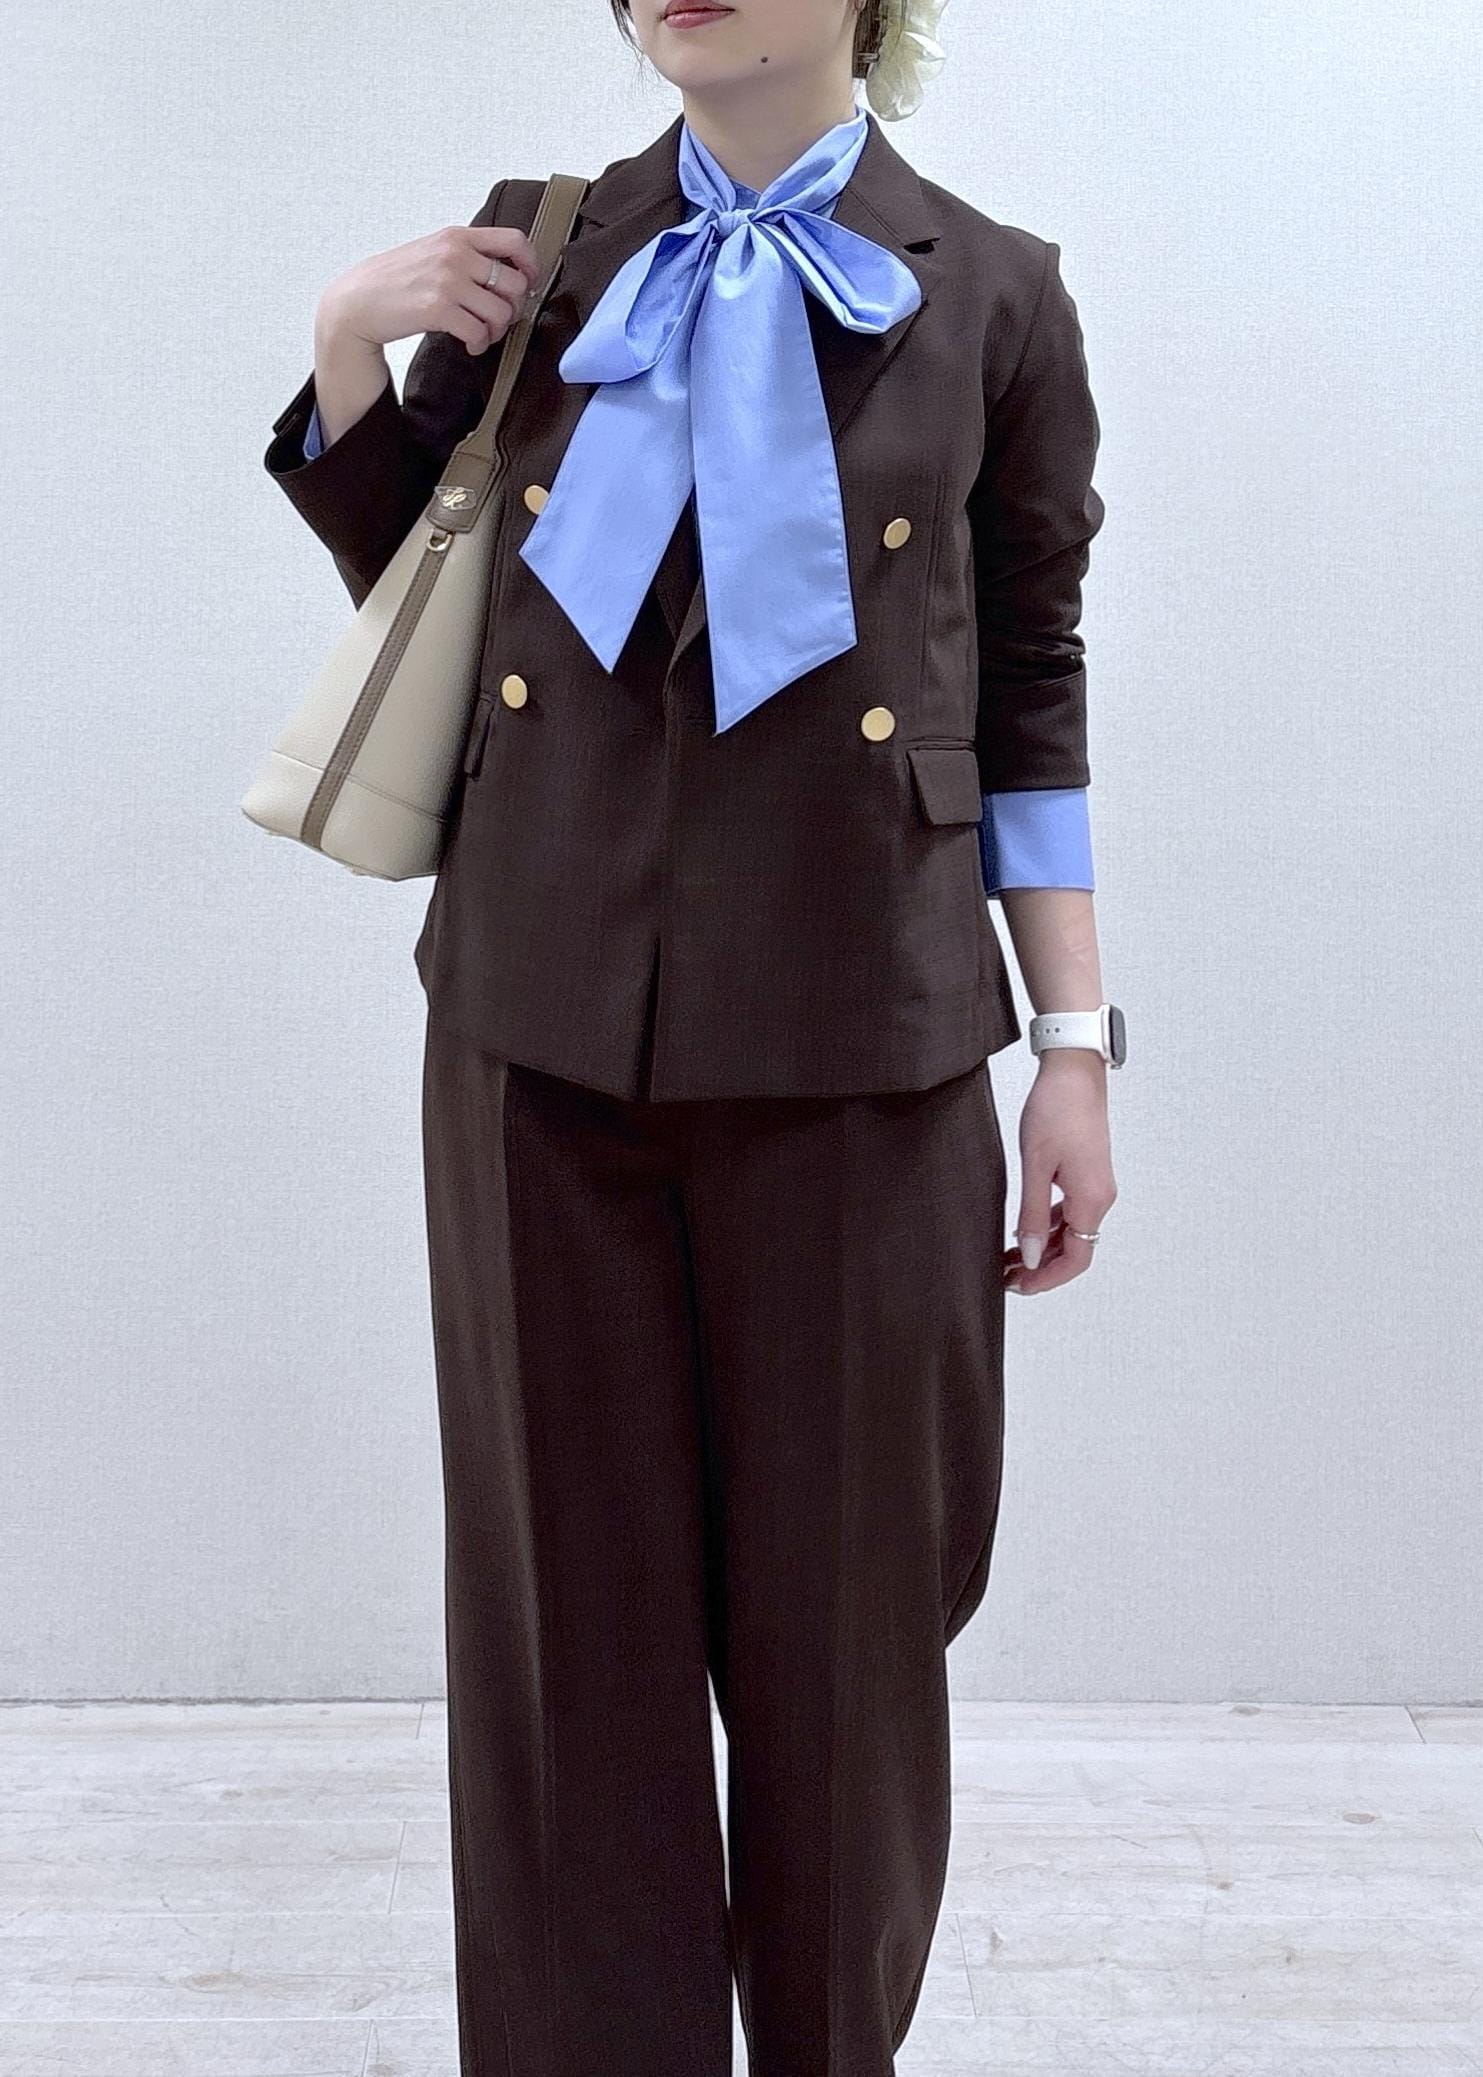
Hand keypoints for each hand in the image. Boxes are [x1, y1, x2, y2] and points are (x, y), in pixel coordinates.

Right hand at [317, 220, 542, 359]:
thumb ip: (466, 255)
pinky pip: (479, 332)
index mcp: (457, 237)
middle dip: (514, 309)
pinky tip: (469, 344)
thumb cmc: (396, 280)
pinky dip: (479, 344)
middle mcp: (455, 254)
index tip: (529, 283)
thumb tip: (506, 274)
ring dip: (497, 331)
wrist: (358, 301)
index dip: (531, 265)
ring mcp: (447, 281)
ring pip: (501, 312)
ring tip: (482, 335)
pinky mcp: (438, 309)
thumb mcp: (433, 252)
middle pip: (515, 284)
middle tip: (499, 320)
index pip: (515, 241)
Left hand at [1005, 1050, 1116, 1294]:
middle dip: (1042, 1267)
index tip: (1018, 1286)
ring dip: (1043, 1248)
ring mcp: (1096, 1186)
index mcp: (1091, 1199)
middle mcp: (1100, 1198)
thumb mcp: (1035, 1166)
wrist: (1073, 1071)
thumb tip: (1032, 1256)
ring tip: (1008, 1255)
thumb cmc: (1054, 1110)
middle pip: (1076, 1249)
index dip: (1047, 1278)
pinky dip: (1049, 1227)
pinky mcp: (1087, 1174)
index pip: (1077, 1259)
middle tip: (1005, 1275)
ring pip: (1072, 1232)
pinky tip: (1024, 1228)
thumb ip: (1033, 1214)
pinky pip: (1071, 1213)